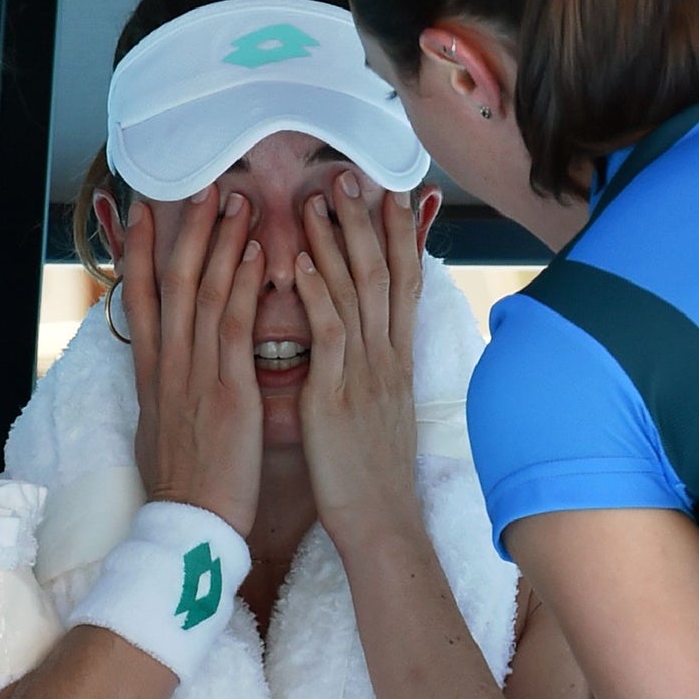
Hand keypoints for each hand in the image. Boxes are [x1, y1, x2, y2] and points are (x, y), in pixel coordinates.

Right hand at [122, 190, 265, 533]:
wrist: (190, 526)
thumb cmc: (184, 485)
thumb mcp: (160, 429)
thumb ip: (165, 391)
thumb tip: (163, 371)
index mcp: (152, 374)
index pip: (140, 297)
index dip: (142, 250)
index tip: (147, 210)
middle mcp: (168, 365)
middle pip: (171, 281)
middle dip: (186, 230)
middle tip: (202, 184)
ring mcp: (196, 375)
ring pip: (204, 292)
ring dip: (220, 242)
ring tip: (237, 199)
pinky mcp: (228, 391)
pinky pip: (235, 326)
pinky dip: (245, 285)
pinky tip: (258, 251)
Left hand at [294, 179, 431, 550]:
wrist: (380, 523)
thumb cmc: (370, 474)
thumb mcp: (378, 409)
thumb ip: (369, 368)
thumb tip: (361, 341)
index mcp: (394, 359)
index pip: (401, 281)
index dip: (397, 234)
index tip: (389, 191)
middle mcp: (385, 356)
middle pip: (382, 271)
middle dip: (367, 221)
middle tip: (349, 175)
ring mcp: (364, 372)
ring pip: (356, 290)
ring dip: (337, 240)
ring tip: (320, 197)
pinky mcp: (336, 394)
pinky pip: (328, 332)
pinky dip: (314, 291)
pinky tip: (296, 259)